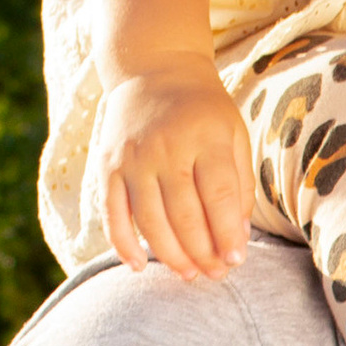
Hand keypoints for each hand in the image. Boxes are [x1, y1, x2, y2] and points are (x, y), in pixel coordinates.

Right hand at [98, 59, 256, 277]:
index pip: (218, 196)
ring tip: (190, 275)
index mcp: (205, 137)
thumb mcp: (234, 134)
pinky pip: (112, 214)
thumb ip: (239, 185)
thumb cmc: (204, 111)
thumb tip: (235, 238)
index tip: (236, 261)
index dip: (227, 235)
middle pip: (184, 215)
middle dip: (202, 253)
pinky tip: (138, 266)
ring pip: (149, 221)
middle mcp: (165, 148)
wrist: (154, 70)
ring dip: (170, 256)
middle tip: (216, 274)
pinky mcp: (107, 166)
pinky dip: (122, 244)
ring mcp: (132, 158)